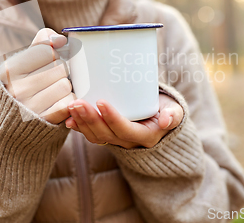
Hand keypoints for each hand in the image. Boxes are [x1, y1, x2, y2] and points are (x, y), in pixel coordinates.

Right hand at [0, 28, 75, 124]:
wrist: (15, 127)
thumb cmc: (24, 86)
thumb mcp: (23, 63)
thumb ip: (41, 44)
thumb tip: (60, 40)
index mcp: (9, 71)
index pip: (47, 51)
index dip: (52, 55)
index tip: (45, 63)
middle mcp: (17, 89)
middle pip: (60, 67)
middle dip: (60, 72)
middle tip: (50, 80)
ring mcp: (31, 107)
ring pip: (66, 84)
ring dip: (65, 87)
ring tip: (53, 92)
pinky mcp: (46, 120)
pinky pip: (70, 101)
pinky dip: (68, 101)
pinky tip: (57, 103)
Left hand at [65, 93, 183, 148]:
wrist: (159, 117)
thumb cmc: (166, 109)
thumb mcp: (174, 110)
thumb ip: (173, 114)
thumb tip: (167, 120)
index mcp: (146, 136)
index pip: (126, 130)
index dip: (112, 118)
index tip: (101, 102)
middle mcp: (129, 142)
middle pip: (106, 134)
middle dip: (90, 119)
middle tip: (78, 103)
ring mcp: (117, 141)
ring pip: (96, 136)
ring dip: (82, 123)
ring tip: (72, 106)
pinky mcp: (108, 136)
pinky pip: (91, 136)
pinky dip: (79, 128)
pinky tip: (68, 119)